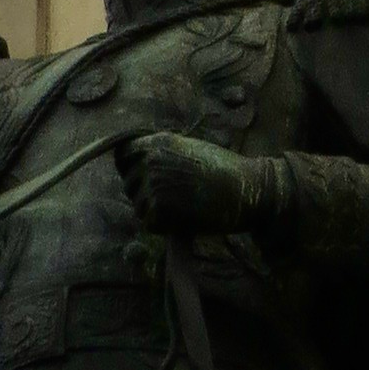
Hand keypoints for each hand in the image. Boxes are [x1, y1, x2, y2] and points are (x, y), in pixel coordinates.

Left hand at [116, 130, 258, 235]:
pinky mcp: (158, 209)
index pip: (123, 155)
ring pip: (139, 206)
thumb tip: (138, 165)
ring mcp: (153, 185)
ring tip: (183, 207)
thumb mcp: (189, 148)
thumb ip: (162, 153)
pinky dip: (164, 226)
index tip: (143, 178)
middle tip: (174, 198)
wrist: (245, 188)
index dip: (131, 169)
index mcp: (157, 143)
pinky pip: (150, 223)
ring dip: (156, 212)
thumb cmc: (224, 169)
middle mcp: (150, 161)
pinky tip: (185, 217)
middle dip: (145, 194)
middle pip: (129, 184)